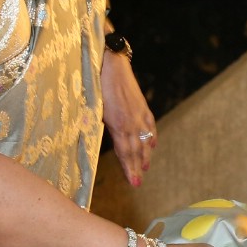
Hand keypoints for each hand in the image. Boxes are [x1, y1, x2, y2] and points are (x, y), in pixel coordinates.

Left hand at [101, 50, 156, 185]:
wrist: (111, 62)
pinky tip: (153, 145)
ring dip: (144, 155)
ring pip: (144, 139)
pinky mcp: (142, 105)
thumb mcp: (93, 106)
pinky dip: (151, 136)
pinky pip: (150, 125)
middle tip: (137, 184)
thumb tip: (98, 137)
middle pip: (136, 150)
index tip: (133, 182)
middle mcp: (132, 121)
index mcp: (118, 124)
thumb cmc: (96, 84)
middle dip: (136, 168)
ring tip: (144, 168)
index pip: (125, 152)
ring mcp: (139, 113)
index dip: (129, 168)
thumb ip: (99, 124)